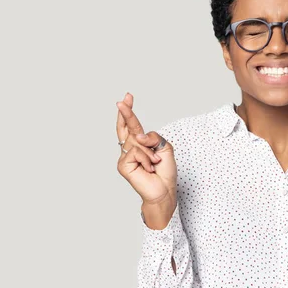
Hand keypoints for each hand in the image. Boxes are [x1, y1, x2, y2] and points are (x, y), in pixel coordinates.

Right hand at [116, 92, 176, 206]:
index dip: (129, 111)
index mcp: (140, 144)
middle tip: (122, 100)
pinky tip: (149, 169)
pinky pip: (136, 152)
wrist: (164, 190)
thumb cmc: (164, 171)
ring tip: (155, 164)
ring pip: (136, 142)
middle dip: (126, 113)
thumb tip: (138, 135)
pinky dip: (147, 159)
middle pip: (126, 127)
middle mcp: (130, 149)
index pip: (132, 125)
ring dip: (150, 152)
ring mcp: (125, 157)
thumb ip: (153, 137)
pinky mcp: (123, 165)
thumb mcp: (164, 148)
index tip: (128, 97)